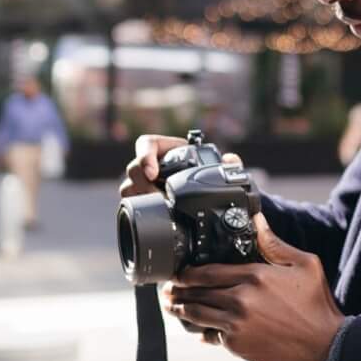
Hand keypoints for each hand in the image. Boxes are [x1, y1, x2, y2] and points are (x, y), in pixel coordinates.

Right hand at [119, 133, 242, 199]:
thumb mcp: (215, 167)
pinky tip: (152, 217)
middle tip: (158, 197)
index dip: (145, 156)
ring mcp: (144, 184)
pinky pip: (132, 204)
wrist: (202, 195)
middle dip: (142, 183)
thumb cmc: (206, 175)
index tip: (154, 173)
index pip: (146, 144)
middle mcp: (151, 165)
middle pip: (133, 169)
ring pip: (128, 187)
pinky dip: (139, 210)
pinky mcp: (143, 200)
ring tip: (157, 208)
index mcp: (165, 150)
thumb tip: (232, 159)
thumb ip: (226, 163)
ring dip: (139, 198)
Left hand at [167, 215, 344, 360]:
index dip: (186, 272)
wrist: (326, 346)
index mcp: (254, 276)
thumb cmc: (317, 304)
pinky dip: (201, 330)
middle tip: (167, 289)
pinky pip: (210, 335)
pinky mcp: (237, 346)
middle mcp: (240, 299)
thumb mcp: (304, 265)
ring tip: (171, 306)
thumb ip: (274, 243)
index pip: (207, 271)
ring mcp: (236, 324)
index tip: (177, 272)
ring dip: (180, 309)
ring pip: (197, 314)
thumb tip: (257, 220)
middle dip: (178, 290)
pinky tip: (196, 328)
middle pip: (196, 292)